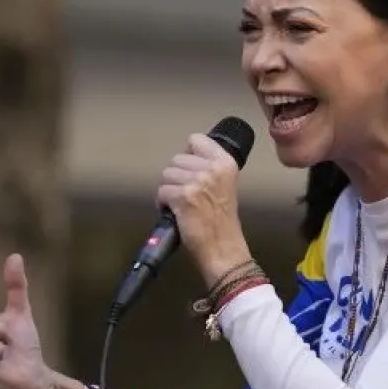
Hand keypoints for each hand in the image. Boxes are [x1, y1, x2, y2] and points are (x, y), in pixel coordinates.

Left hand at [157, 133, 252, 286]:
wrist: (223, 248)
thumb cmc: (222, 221)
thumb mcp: (225, 185)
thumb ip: (211, 169)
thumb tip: (186, 161)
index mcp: (226, 163)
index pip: (196, 140)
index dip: (187, 154)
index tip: (189, 169)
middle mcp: (212, 169)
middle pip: (176, 158)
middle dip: (175, 176)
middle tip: (182, 193)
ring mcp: (198, 182)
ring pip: (166, 174)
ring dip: (167, 189)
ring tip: (177, 203)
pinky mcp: (183, 196)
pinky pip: (161, 191)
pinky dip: (162, 203)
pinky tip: (172, 212)